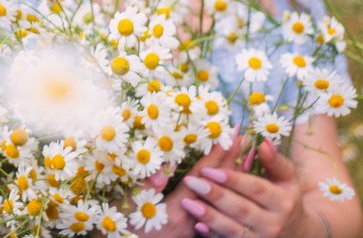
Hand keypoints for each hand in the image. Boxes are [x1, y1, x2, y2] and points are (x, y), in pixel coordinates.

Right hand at [125, 129, 242, 237]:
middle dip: (231, 161)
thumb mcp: (127, 201)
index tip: (230, 134)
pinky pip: (213, 211)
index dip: (217, 154)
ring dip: (231, 177)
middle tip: (244, 137)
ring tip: (244, 157)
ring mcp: (192, 230)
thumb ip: (147, 183)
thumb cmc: (118, 225)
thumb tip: (167, 164)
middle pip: (217, 187)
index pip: (202, 177)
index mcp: (174, 210)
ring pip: (218, 200)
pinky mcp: (190, 235)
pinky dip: (223, 194)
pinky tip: (230, 184)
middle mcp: (189, 221)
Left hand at [178, 138, 304, 237]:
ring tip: (188, 202)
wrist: (297, 233)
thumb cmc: (285, 197)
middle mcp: (273, 223)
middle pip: (241, 209)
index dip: (232, 179)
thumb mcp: (287, 178)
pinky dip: (213, 235)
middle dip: (215, 195)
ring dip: (209, 216)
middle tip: (192, 182)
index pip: (255, 188)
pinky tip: (198, 225)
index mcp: (282, 201)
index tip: (209, 170)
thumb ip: (274, 161)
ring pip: (233, 229)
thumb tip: (262, 142)